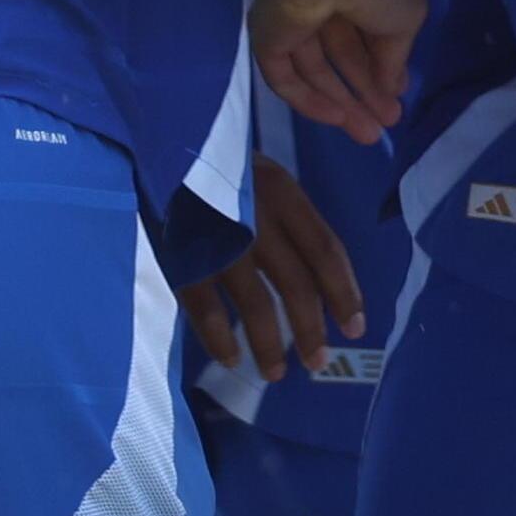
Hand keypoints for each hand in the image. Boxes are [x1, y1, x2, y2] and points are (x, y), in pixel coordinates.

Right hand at [181, 152, 370, 381]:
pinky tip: (230, 358)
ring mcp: (221, 238)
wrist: (159, 143)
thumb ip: (288, 219)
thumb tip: (316, 278)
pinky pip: (206, 307)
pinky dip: (220, 338)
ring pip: (255, 304)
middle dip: (311, 329)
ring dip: (270, 344)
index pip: (327, 250)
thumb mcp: (262, 177)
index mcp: (284, 193)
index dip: (345, 293)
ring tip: (276, 372)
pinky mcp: (184, 254)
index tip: (356, 328)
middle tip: (319, 363)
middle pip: (296, 284)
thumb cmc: (216, 165)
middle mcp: (259, 216)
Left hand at [253, 0, 429, 143]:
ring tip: (368, 134)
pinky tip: (337, 118)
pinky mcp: (266, 39)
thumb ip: (394, 60)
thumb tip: (394, 89)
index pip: (361, 41)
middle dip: (362, 96)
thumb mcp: (403, 23)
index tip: (395, 104)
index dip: (379, 75)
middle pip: (338, 61)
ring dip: (341, 104)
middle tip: (383, 128)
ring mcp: (290, 25)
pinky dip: (309, 101)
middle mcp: (319, 9)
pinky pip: (285, 79)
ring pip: (313, 74)